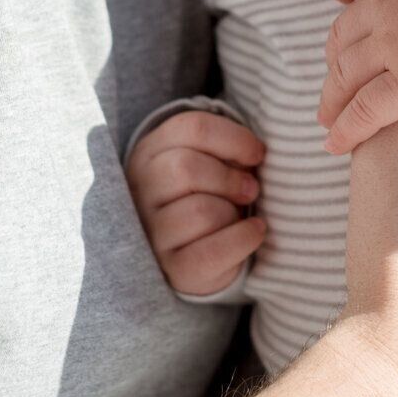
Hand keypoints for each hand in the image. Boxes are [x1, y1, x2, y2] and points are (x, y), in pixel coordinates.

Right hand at [123, 110, 266, 296]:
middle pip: (186, 168)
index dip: (234, 138)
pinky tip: (254, 231)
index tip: (257, 153)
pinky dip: (244, 238)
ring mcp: (151, 233)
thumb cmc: (209, 193)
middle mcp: (140, 191)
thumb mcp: (211, 162)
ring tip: (236, 215)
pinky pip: (212, 252)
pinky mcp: (172, 268)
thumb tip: (256, 153)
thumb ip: (226, 150)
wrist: (195, 252)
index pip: (192, 128)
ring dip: (232, 212)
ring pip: (200, 211)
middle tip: (250, 189)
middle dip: (230, 178)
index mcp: (150, 152)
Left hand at [317, 0, 397, 153]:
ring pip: (346, 73)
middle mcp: (386, 3)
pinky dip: (348, 126)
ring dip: (333, 96)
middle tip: (336, 72)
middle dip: (335, 54)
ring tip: (327, 117)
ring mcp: (395, 43)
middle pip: (341, 31)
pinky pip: (369, 108)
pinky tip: (337, 144)